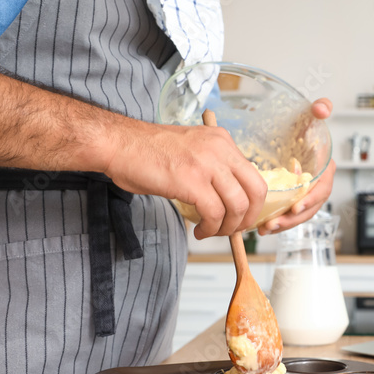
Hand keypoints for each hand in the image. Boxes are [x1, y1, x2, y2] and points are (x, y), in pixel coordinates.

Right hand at [103, 119, 267, 238]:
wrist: (118, 144)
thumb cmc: (147, 152)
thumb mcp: (192, 151)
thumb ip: (214, 169)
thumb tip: (229, 199)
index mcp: (222, 141)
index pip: (254, 176)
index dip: (252, 204)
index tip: (241, 218)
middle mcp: (219, 148)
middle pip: (256, 192)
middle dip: (247, 219)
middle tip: (233, 231)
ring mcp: (206, 163)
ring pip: (238, 205)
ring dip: (228, 227)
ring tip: (211, 232)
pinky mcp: (191, 180)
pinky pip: (214, 213)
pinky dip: (210, 228)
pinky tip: (199, 231)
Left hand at [258, 97, 335, 235]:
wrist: (287, 134)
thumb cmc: (300, 127)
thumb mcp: (308, 116)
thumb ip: (319, 109)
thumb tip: (322, 108)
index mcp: (325, 169)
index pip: (323, 189)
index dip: (311, 200)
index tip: (295, 207)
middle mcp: (318, 184)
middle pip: (310, 208)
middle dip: (293, 218)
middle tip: (275, 223)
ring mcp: (305, 194)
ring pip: (298, 215)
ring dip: (283, 224)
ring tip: (266, 228)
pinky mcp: (294, 199)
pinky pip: (289, 215)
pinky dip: (278, 222)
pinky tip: (263, 227)